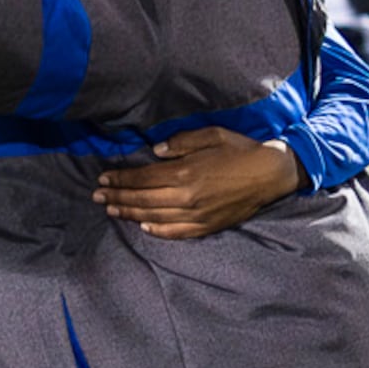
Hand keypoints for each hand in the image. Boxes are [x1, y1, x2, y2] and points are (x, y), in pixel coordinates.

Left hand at [92, 131, 303, 240]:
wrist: (271, 174)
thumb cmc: (241, 150)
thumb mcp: (211, 135)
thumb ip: (180, 143)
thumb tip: (154, 152)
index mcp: (185, 173)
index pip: (142, 178)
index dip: (120, 179)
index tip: (103, 178)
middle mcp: (187, 197)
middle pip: (142, 199)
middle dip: (117, 196)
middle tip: (97, 195)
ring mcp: (196, 215)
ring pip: (154, 217)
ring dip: (129, 213)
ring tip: (111, 209)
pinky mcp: (207, 226)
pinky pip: (175, 232)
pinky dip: (156, 230)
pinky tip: (143, 226)